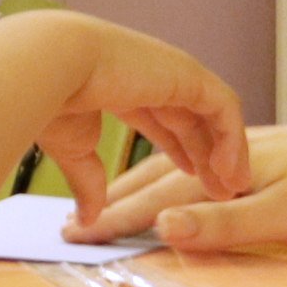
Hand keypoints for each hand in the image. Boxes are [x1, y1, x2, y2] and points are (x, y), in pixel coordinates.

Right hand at [33, 20, 250, 216]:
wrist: (51, 67)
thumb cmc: (52, 102)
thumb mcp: (75, 148)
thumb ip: (88, 181)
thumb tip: (87, 219)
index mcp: (122, 84)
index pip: (160, 117)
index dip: (177, 148)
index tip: (191, 179)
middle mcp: (150, 74)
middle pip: (191, 118)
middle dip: (207, 156)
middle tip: (223, 192)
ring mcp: (171, 71)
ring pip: (213, 113)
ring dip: (226, 151)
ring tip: (235, 187)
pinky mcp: (188, 75)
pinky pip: (223, 109)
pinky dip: (231, 139)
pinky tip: (229, 171)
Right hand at [92, 115, 286, 255]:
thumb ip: (223, 223)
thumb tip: (161, 226)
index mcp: (226, 166)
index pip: (155, 196)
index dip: (114, 219)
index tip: (75, 239)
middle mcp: (227, 152)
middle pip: (155, 178)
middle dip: (111, 203)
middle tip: (70, 227)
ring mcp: (243, 151)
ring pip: (174, 169)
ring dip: (135, 190)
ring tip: (103, 207)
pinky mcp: (261, 156)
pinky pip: (195, 166)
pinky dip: (167, 179)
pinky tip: (170, 188)